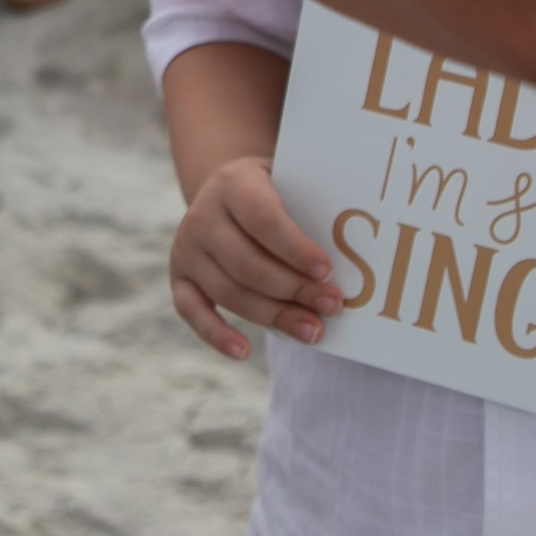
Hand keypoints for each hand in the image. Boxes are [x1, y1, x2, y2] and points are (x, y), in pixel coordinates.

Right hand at [171, 156, 339, 359]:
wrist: (226, 190)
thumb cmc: (275, 192)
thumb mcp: (290, 183)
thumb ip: (312, 208)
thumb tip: (356, 258)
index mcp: (233, 184)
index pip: (263, 219)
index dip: (295, 248)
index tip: (327, 272)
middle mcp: (202, 215)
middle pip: (248, 263)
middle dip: (294, 290)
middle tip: (333, 306)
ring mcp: (187, 247)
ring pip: (229, 292)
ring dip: (273, 316)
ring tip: (313, 331)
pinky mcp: (179, 276)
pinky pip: (192, 310)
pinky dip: (216, 334)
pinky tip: (244, 352)